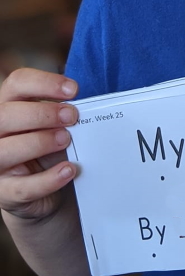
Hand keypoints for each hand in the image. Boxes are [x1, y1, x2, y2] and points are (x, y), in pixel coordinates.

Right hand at [0, 69, 78, 220]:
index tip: (74, 90)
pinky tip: (68, 171)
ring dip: (40, 142)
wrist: (42, 190)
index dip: (45, 82)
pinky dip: (48, 179)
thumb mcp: (52, 124)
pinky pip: (22, 187)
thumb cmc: (46, 147)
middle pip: (5, 114)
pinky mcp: (6, 193)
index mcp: (9, 106)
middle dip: (42, 113)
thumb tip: (86, 105)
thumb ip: (61, 112)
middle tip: (72, 117)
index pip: (17, 83)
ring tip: (66, 140)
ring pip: (6, 150)